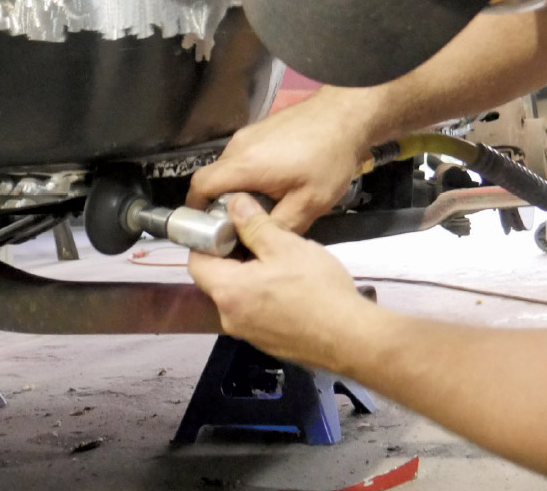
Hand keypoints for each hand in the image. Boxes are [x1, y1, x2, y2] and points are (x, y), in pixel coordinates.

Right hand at [186, 89, 371, 232]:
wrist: (346, 115)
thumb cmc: (329, 158)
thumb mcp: (310, 203)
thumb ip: (278, 226)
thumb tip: (256, 243)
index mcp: (244, 164)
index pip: (200, 186)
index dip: (196, 210)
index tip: (209, 230)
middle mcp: (239, 146)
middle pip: (213, 179)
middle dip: (220, 204)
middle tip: (240, 226)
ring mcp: (249, 134)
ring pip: (229, 168)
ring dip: (238, 189)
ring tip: (262, 207)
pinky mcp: (261, 129)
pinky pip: (243, 157)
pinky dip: (249, 175)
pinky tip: (275, 185)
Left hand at [188, 194, 372, 368]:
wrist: (350, 338)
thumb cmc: (316, 289)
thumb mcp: (285, 245)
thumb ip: (254, 223)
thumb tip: (234, 204)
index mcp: (228, 292)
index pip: (196, 262)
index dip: (207, 240)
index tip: (228, 227)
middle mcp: (230, 318)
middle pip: (217, 280)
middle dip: (232, 255)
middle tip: (258, 237)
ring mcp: (249, 334)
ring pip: (238, 295)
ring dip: (251, 275)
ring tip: (279, 258)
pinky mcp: (269, 343)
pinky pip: (256, 312)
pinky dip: (264, 294)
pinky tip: (292, 285)